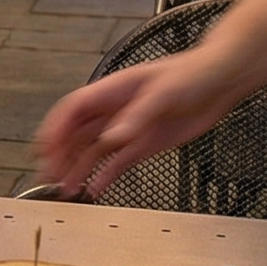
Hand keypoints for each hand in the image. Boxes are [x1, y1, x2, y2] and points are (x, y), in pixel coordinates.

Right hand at [34, 52, 241, 199]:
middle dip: (59, 154)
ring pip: (93, 151)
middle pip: (77, 133)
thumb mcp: (164, 92)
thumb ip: (137, 116)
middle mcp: (115, 111)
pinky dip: (104, 176)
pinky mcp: (145, 144)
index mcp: (113, 91)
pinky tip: (93, 190)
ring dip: (76, 169)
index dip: (55, 128)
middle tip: (47, 177)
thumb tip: (112, 138)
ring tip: (64, 190)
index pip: (74, 110)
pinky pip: (117, 163)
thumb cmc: (193, 75)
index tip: (44, 149)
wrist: (222, 81)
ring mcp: (128, 129)